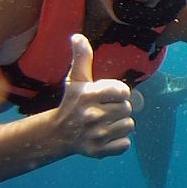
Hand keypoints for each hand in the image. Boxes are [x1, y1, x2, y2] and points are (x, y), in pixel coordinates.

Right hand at [55, 34, 134, 157]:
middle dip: (120, 108)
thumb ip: (81, 58)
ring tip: (105, 123)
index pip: (124, 91)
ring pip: (129, 126)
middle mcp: (92, 115)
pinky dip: (119, 142)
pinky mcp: (98, 151)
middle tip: (105, 110)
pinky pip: (125, 144)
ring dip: (120, 124)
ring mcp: (95, 134)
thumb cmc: (72, 103)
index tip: (108, 96)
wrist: (57, 134)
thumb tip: (77, 36)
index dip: (119, 92)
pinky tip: (106, 136)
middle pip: (128, 108)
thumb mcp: (76, 80)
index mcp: (89, 95)